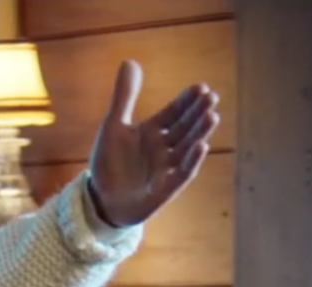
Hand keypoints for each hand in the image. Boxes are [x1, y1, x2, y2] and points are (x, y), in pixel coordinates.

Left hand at [85, 61, 219, 227]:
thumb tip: (130, 61)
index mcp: (153, 132)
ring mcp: (165, 169)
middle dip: (197, 113)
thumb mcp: (114, 125)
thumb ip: (124, 96)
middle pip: (184, 128)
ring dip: (200, 133)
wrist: (99, 199)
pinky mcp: (164, 189)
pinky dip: (191, 161)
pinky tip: (202, 146)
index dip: (187, 101)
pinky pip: (181, 174)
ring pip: (187, 148)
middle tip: (211, 96)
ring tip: (212, 115)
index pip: (174, 113)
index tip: (201, 86)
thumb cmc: (110, 163)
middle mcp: (164, 149)